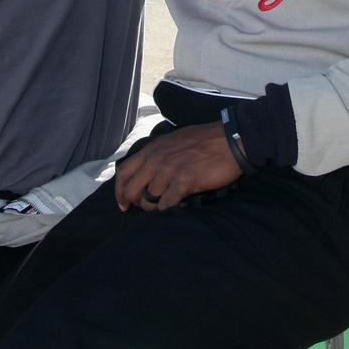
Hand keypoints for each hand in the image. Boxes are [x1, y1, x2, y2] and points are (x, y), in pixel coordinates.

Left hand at [114, 123, 241, 211]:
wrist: (229, 141)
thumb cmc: (203, 140)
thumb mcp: (173, 140)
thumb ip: (158, 154)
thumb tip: (148, 170)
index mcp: (152, 148)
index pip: (123, 172)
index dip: (119, 191)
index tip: (123, 203)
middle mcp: (157, 159)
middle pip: (131, 189)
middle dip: (134, 203)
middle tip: (143, 208)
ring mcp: (169, 170)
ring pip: (148, 199)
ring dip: (153, 207)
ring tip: (164, 205)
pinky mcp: (184, 182)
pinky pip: (166, 204)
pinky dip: (169, 208)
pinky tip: (177, 204)